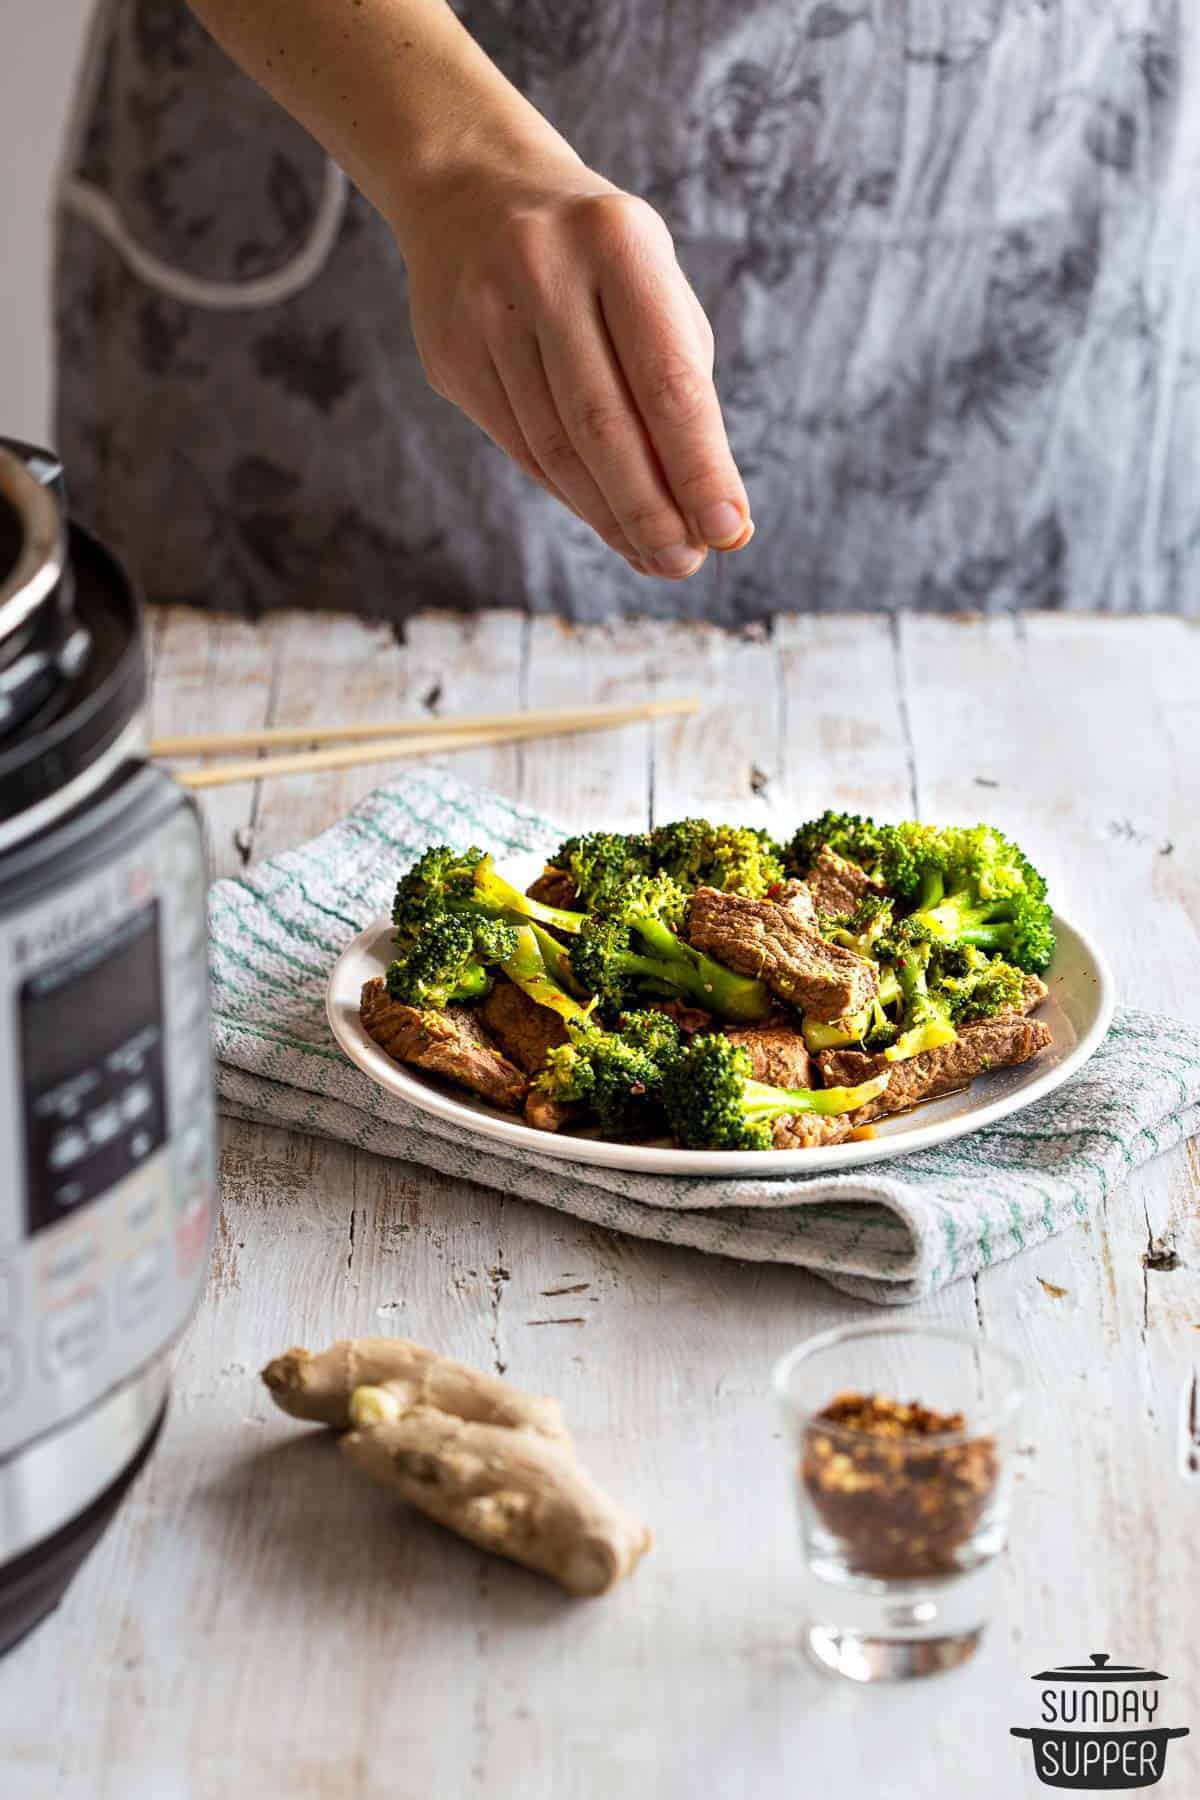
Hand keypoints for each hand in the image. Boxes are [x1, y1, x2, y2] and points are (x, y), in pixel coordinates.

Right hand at [396, 155, 752, 578]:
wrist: (472, 191)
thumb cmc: (596, 256)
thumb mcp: (654, 287)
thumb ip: (688, 394)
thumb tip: (720, 521)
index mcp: (617, 242)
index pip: (668, 379)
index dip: (700, 465)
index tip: (729, 530)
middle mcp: (543, 270)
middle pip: (602, 424)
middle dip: (651, 508)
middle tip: (687, 563)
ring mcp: (485, 313)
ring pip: (555, 449)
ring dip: (612, 516)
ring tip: (657, 555)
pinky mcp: (451, 355)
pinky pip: (520, 448)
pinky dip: (571, 496)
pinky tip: (608, 521)